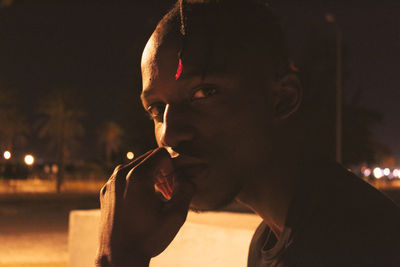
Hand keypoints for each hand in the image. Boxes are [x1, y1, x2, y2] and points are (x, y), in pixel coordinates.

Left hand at [95, 148, 195, 266]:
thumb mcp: (175, 215)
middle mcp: (120, 174)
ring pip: (137, 166)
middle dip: (163, 171)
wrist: (118, 258)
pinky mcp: (106, 192)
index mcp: (136, 176)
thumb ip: (186, 189)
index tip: (175, 185)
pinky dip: (138, 183)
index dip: (174, 167)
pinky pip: (125, 177)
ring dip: (151, 176)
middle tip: (170, 192)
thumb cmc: (147, 239)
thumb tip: (189, 176)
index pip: (161, 154)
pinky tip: (144, 202)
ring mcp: (110, 183)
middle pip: (149, 158)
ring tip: (159, 197)